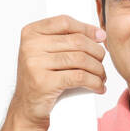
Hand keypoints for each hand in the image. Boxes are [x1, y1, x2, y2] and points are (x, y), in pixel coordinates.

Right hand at [9, 15, 107, 129]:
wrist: (27, 108)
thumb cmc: (42, 79)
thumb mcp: (47, 54)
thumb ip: (66, 40)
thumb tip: (99, 34)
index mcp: (31, 33)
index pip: (65, 22)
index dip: (86, 29)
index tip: (101, 37)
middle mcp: (30, 46)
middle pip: (76, 41)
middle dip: (96, 52)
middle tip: (102, 63)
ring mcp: (35, 64)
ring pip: (80, 59)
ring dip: (98, 69)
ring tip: (102, 76)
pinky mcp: (44, 82)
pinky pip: (79, 77)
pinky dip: (94, 82)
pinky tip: (98, 86)